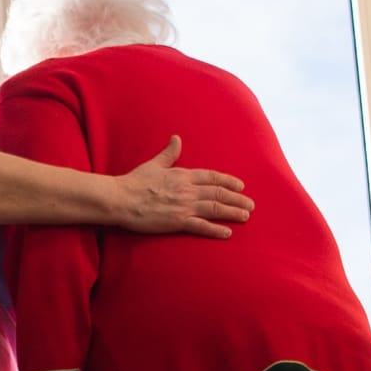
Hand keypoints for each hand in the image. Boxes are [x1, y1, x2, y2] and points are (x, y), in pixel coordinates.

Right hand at [111, 136, 252, 238]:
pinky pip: (201, 226)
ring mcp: (184, 206)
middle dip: (237, 198)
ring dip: (232, 212)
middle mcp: (187, 190)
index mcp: (183, 175)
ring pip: (215, 208)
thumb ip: (168, 153)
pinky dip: (215, 229)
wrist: (120, 199)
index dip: (228, 181)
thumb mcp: (153, 164)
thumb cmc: (134, 182)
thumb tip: (176, 138)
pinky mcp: (177, 222)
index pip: (212, 177)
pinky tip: (227, 233)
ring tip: (245, 216)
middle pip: (218, 193)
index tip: (240, 186)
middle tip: (250, 204)